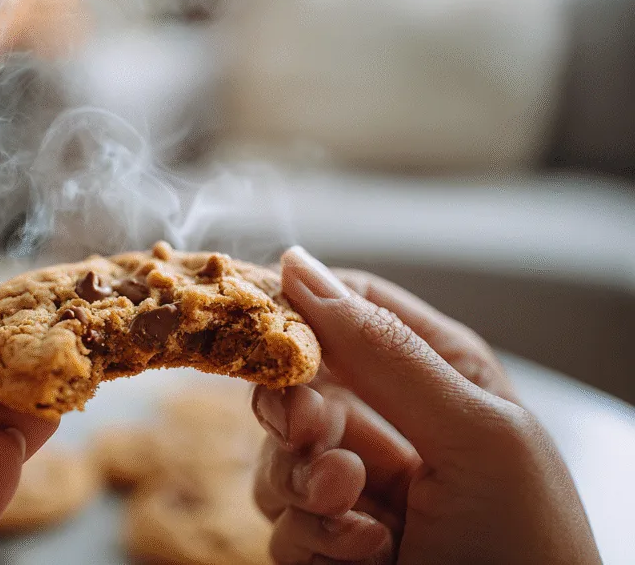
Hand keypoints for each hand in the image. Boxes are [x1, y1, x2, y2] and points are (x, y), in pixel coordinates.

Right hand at [252, 248, 600, 563]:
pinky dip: (314, 539)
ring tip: (361, 520)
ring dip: (305, 487)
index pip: (346, 310)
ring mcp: (351, 487)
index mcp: (433, 373)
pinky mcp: (326, 544)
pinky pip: (279, 524)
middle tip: (311, 437)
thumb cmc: (530, 545)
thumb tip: (299, 265)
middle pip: (292, 384)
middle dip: (293, 413)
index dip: (301, 315)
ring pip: (274, 458)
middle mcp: (385, 423)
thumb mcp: (477, 434)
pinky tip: (368, 554)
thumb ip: (389, 353)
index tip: (270, 340)